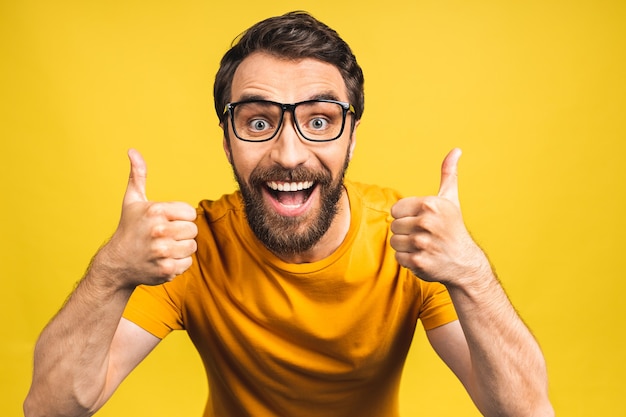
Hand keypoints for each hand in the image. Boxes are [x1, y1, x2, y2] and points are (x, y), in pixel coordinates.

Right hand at [103, 149, 197, 287]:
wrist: (117, 263)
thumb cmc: (129, 228)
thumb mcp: (132, 200)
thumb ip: (138, 175)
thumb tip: (133, 151)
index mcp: (156, 211)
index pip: (190, 212)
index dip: (181, 217)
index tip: (166, 220)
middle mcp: (159, 231)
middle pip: (193, 229)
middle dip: (181, 232)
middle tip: (165, 235)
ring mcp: (162, 252)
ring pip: (192, 246)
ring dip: (181, 248)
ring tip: (164, 247)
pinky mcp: (166, 269)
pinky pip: (187, 263)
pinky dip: (178, 263)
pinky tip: (163, 260)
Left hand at [390, 148, 488, 285]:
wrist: (465, 263)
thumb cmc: (453, 228)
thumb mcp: (450, 200)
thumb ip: (448, 174)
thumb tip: (456, 150)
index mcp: (430, 204)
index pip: (395, 210)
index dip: (406, 217)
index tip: (422, 221)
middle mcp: (426, 222)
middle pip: (393, 226)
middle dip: (406, 232)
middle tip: (425, 236)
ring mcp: (422, 243)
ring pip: (394, 242)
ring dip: (406, 247)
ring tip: (423, 247)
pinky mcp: (419, 262)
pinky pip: (398, 258)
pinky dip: (408, 261)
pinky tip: (423, 258)